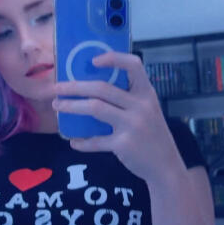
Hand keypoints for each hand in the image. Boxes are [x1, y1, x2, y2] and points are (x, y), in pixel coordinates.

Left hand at [52, 51, 180, 182]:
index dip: (113, 58)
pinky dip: (82, 142)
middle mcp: (141, 106)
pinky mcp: (124, 144)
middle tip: (57, 87)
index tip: (93, 60)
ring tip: (58, 106)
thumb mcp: (149, 110)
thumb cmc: (153, 135)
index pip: (134, 65)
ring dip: (72, 106)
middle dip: (75, 86)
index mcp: (147, 93)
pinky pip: (96, 141)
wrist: (166, 166)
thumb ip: (129, 99)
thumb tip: (93, 88)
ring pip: (95, 108)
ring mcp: (133, 125)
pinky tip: (74, 142)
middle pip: (102, 88)